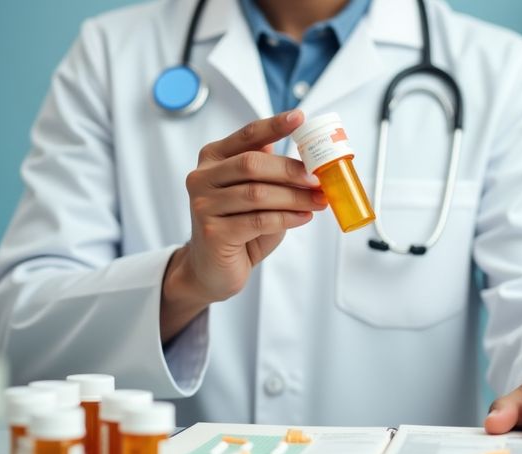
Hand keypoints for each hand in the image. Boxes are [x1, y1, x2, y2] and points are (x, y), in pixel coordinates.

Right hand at [160, 109, 326, 339]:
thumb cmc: (238, 227)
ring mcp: (204, 205)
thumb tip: (310, 157)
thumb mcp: (256, 193)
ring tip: (318, 202)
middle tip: (319, 179)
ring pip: (258, 194)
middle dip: (291, 170)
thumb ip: (271, 172)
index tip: (299, 117)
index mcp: (213, 158)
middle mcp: (202, 177)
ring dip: (295, 197)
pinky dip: (286, 218)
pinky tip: (303, 217)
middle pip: (252, 164)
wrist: (212, 269)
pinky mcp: (213, 232)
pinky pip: (258, 221)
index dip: (274, 125)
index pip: (247, 135)